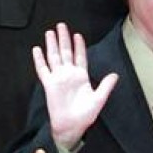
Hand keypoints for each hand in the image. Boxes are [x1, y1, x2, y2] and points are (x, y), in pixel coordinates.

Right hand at [32, 23, 118, 150]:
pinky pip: (43, 69)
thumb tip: (115, 75)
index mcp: (81, 77)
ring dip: (52, 45)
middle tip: (61, 26)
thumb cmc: (85, 115)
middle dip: (64, 39)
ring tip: (50, 32)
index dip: (79, 45)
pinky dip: (39, 59)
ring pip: (54, 57)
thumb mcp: (99, 99)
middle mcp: (69, 75)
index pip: (80, 56)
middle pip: (65, 52)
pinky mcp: (49, 84)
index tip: (77, 35)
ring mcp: (58, 78)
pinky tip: (37, 50)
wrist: (72, 126)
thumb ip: (106, 86)